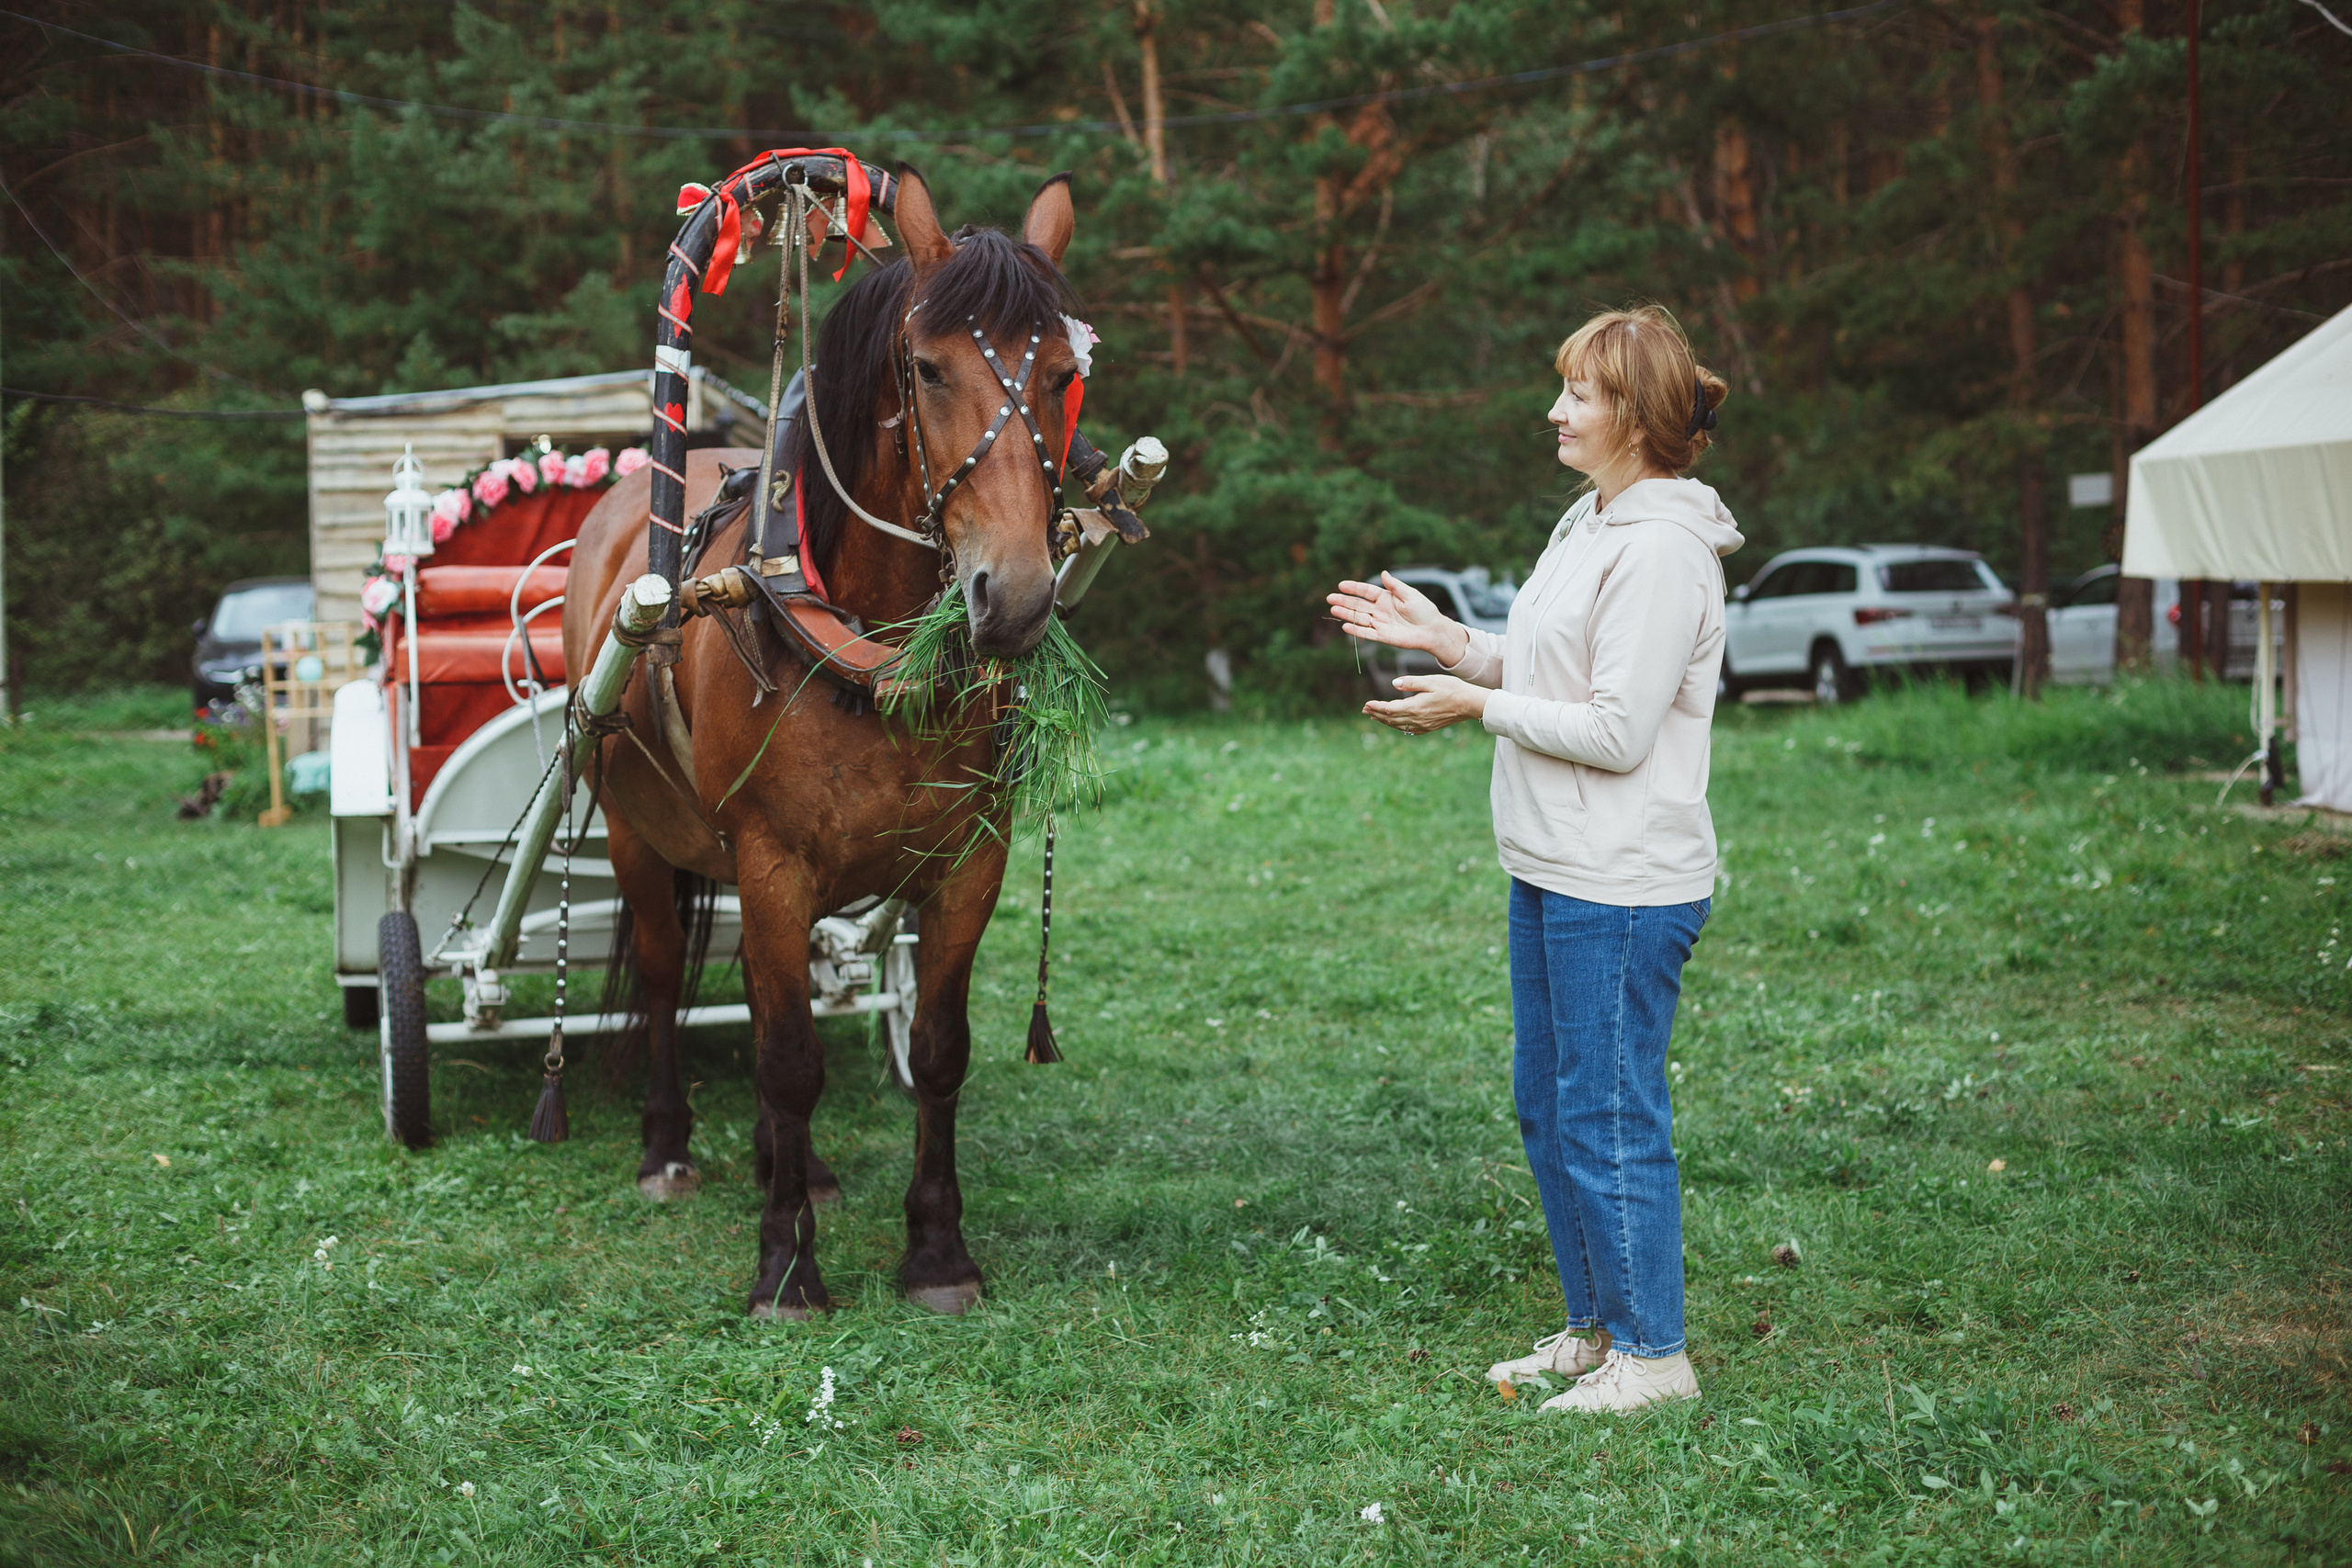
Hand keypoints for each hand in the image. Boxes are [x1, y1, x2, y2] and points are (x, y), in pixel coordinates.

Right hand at [1327, 573, 1469, 666]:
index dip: (1354, 588)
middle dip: (1344, 601)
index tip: (1341, 585)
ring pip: (1359, 618)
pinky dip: (1356, 631)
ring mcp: (1380, 623)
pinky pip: (1366, 633)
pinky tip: (1345, 626)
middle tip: (1330, 599)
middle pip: (1358, 604)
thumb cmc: (1424, 610)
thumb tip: (1383, 574)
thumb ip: (1395, 586)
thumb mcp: (1410, 595)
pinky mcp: (1382, 636)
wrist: (1432, 630)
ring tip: (1333, 610)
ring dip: (1346, 614)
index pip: (1366, 591)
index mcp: (1386, 597)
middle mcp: (1380, 610)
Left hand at [1364, 674, 1486, 734]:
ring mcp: (1424, 725)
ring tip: (1375, 716)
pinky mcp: (1430, 727)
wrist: (1470, 704)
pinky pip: (1410, 730)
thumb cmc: (1452, 689)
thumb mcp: (1431, 681)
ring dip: (1385, 721)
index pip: (1390, 709)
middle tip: (1365, 710)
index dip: (1376, 707)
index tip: (1366, 703)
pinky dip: (1399, 726)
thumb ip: (1411, 682)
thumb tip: (1394, 683)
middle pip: (1391, 719)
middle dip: (1377, 714)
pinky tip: (1397, 724)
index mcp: (1416, 707)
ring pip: (1399, 725)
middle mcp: (1418, 719)